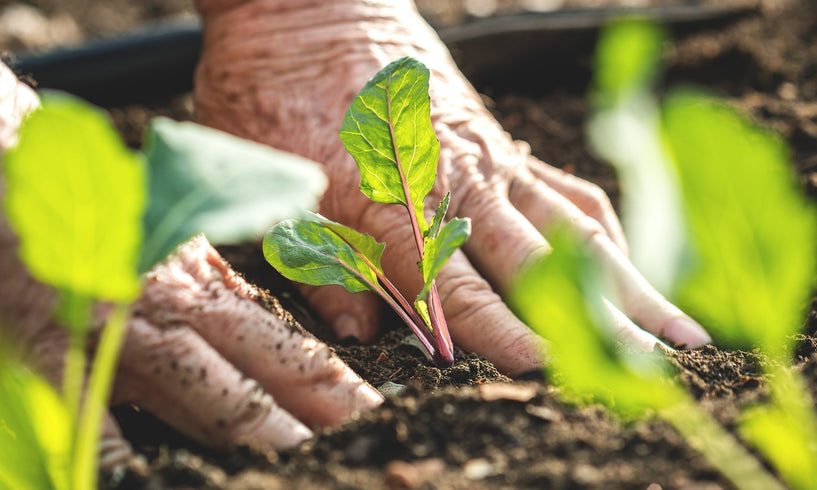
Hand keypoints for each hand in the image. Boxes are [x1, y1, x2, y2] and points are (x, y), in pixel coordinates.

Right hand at [0, 62, 381, 468]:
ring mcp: (120, 336)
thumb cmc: (103, 217)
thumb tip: (280, 317)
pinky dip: (119, 453)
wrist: (15, 179)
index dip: (337, 384)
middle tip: (368, 440)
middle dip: (320, 416)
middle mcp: (175, 313)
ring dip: (256, 436)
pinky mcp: (56, 355)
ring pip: (203, 396)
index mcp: (207, 288)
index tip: (377, 412)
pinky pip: (93, 417)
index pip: (289, 345)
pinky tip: (150, 482)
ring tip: (303, 464)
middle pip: (263, 374)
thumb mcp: (175, 244)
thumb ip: (222, 285)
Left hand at [194, 0, 710, 374]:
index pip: (461, 292)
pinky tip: (627, 257)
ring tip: (674, 324)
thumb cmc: (277, 93)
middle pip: (542, 267)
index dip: (508, 336)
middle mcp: (459, 188)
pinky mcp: (500, 143)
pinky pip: (565, 188)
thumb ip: (320, 266)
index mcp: (396, 206)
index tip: (557, 372)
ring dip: (627, 281)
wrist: (309, 7)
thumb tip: (363, 333)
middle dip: (601, 322)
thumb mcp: (274, 186)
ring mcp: (490, 163)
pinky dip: (602, 228)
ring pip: (572, 231)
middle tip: (657, 367)